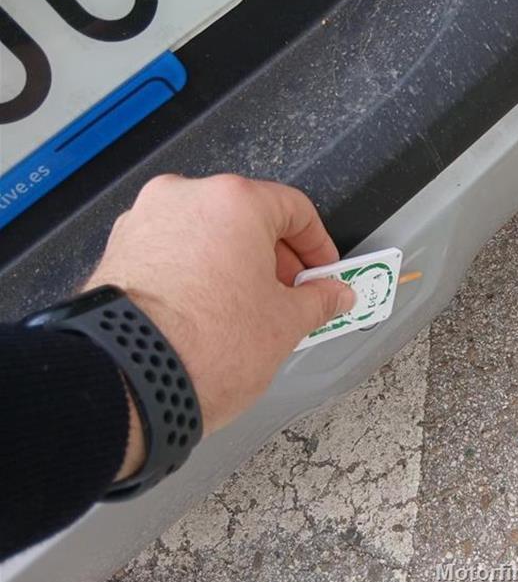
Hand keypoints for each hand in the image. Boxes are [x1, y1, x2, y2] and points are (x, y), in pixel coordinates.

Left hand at [84, 174, 354, 478]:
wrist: (127, 383)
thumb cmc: (206, 346)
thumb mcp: (285, 324)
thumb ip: (318, 301)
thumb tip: (334, 295)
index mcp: (234, 202)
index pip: (294, 209)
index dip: (318, 246)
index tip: (324, 274)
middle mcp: (185, 199)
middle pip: (247, 218)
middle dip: (275, 259)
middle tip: (292, 297)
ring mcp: (145, 222)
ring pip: (207, 235)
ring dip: (234, 266)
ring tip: (248, 313)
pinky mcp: (118, 253)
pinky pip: (172, 254)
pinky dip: (196, 275)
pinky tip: (208, 315)